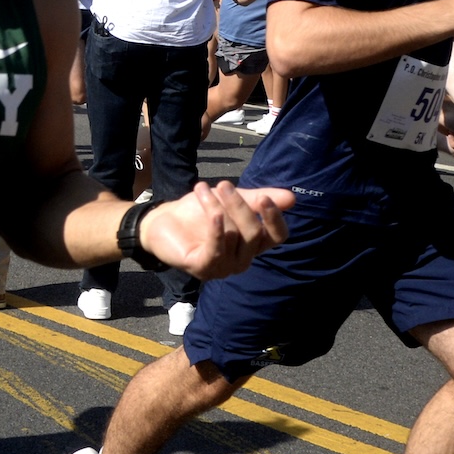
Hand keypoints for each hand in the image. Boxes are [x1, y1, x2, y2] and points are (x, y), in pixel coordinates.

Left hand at [138, 181, 294, 276]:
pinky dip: (215, 227)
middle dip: (239, 205)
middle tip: (223, 184)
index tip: (265, 197)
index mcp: (253, 243)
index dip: (275, 218)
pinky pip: (216, 248)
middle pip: (255, 233)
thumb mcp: (229, 200)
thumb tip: (292, 198)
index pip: (278, 237)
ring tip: (202, 189)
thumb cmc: (198, 212)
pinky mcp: (204, 269)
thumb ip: (257, 199)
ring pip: (234, 237)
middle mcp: (243, 259)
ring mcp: (224, 268)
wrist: (161, 221)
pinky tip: (211, 211)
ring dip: (219, 208)